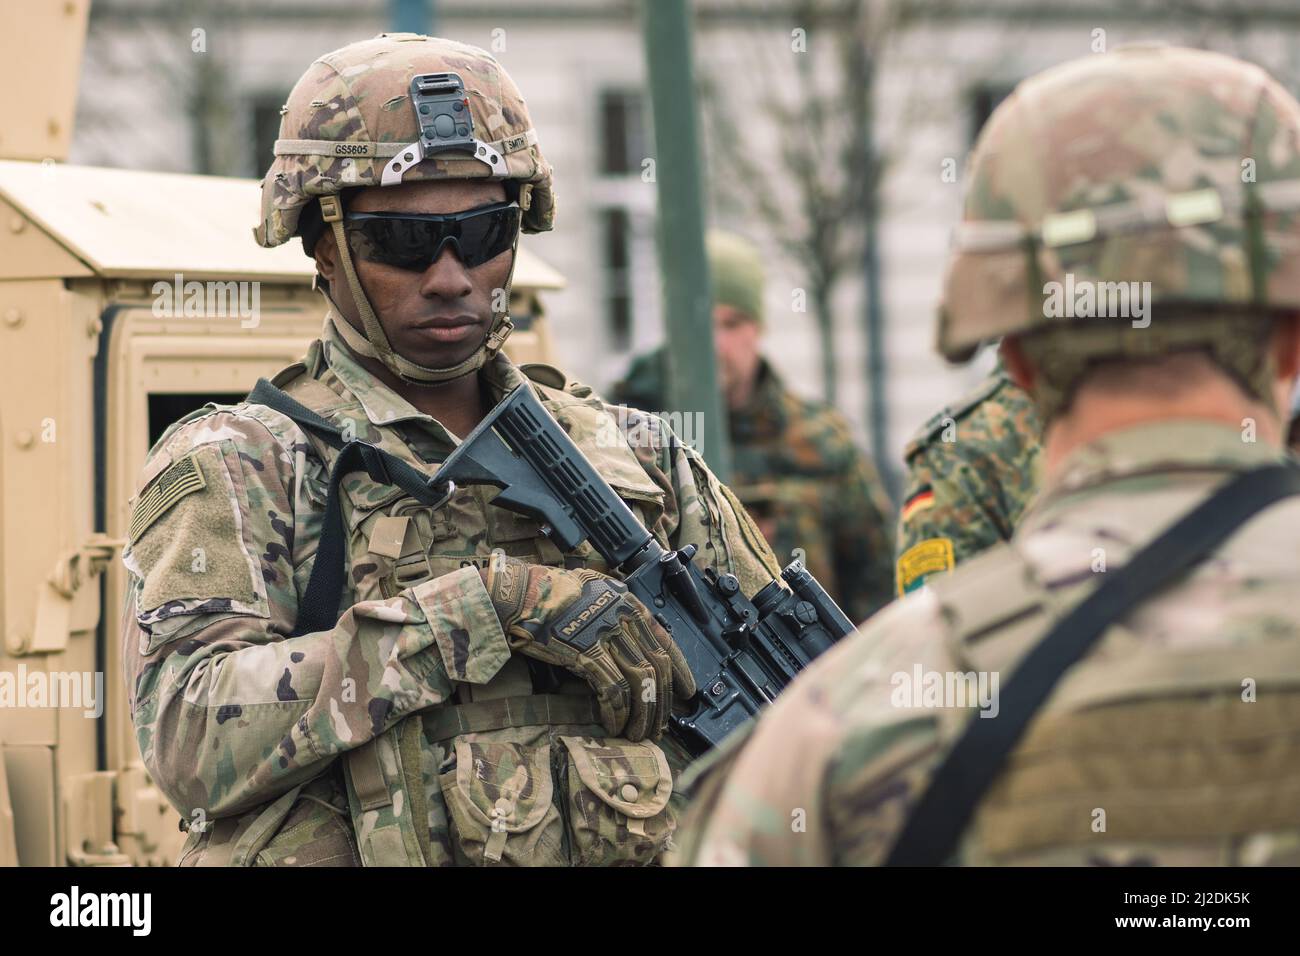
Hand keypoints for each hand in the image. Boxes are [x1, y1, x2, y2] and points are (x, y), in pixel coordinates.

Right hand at [480, 555, 695, 740]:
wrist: (519, 595)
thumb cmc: (550, 594)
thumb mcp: (594, 592)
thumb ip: (616, 612)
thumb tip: (633, 642)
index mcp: (628, 604)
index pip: (665, 641)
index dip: (680, 670)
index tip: (689, 692)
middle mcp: (622, 617)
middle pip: (656, 667)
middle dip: (662, 702)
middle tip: (661, 726)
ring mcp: (605, 635)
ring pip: (639, 683)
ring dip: (643, 714)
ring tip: (640, 734)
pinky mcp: (585, 653)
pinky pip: (612, 690)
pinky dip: (617, 713)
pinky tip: (615, 726)